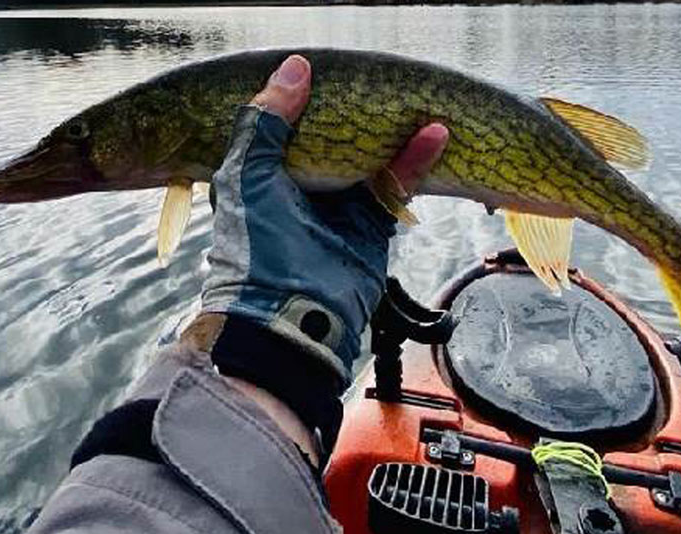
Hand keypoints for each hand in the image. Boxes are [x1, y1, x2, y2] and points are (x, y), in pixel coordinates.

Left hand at [182, 55, 447, 453]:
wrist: (290, 318)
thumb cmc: (256, 249)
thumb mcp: (247, 176)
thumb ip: (266, 123)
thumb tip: (295, 69)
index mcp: (264, 175)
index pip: (287, 126)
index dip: (305, 99)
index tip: (325, 68)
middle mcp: (303, 187)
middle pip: (335, 139)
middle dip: (356, 114)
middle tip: (379, 80)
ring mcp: (341, 205)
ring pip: (372, 157)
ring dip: (395, 132)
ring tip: (418, 102)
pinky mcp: (373, 223)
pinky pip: (396, 184)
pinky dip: (416, 159)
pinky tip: (433, 133)